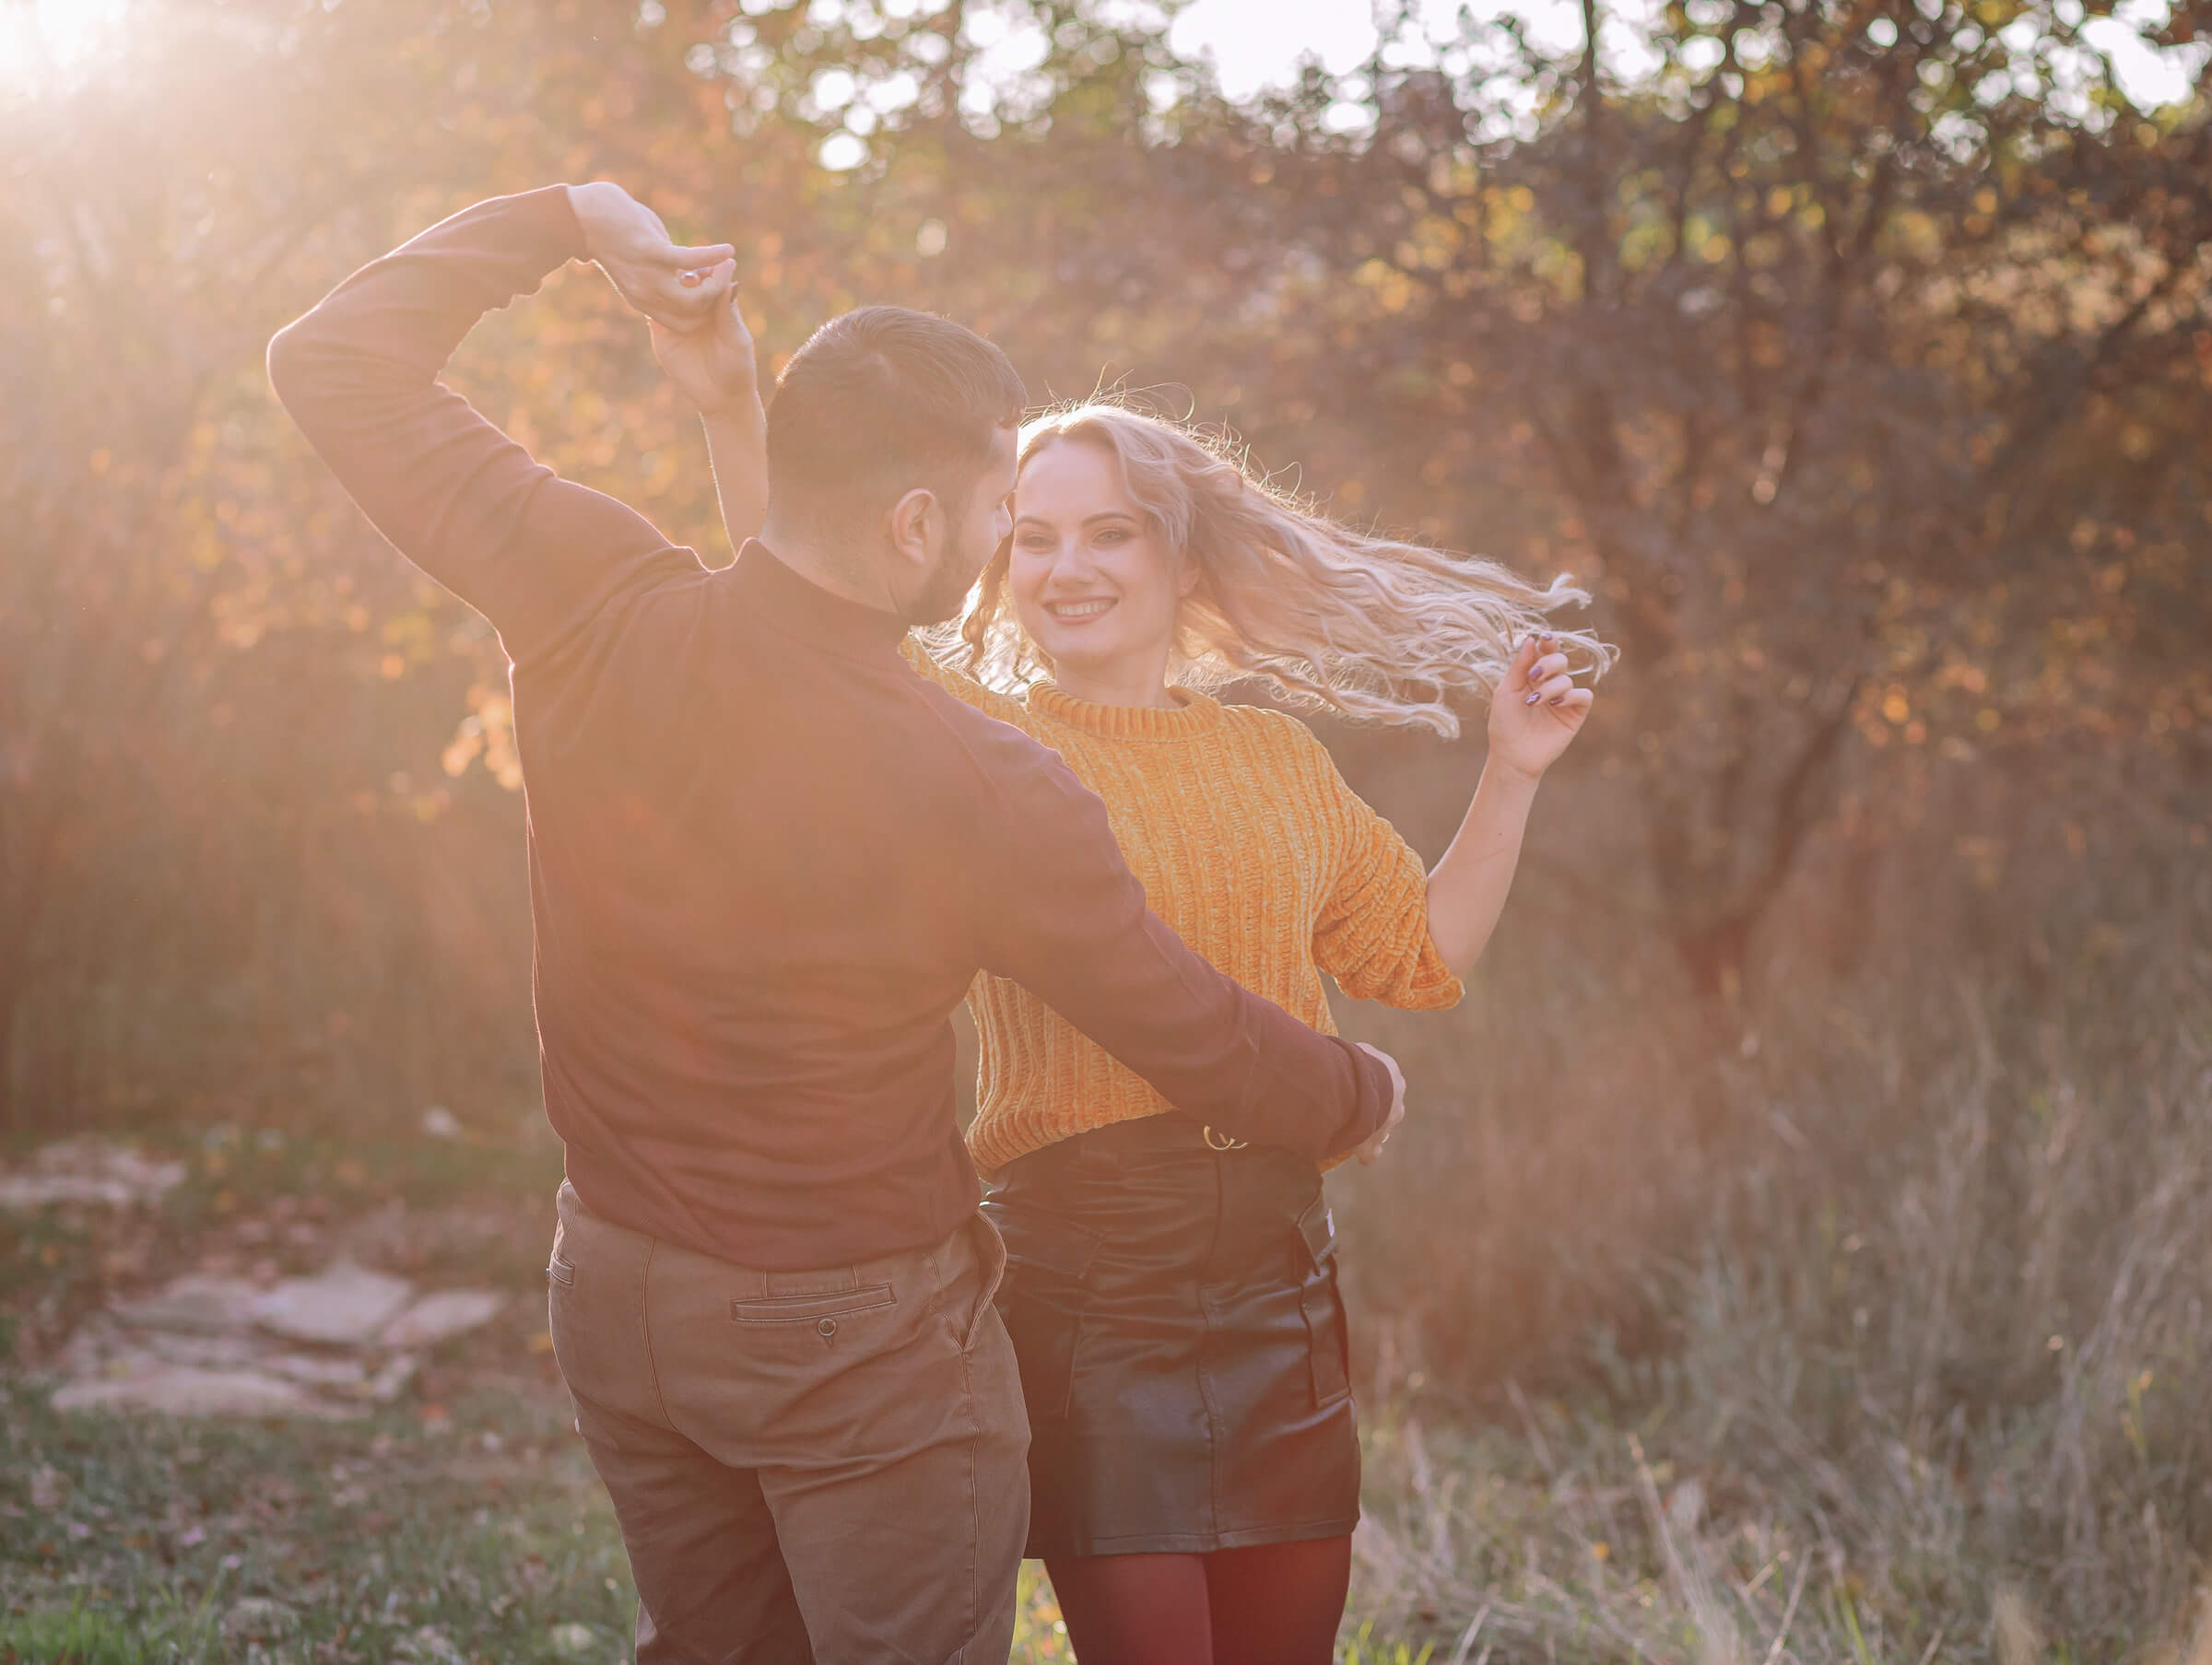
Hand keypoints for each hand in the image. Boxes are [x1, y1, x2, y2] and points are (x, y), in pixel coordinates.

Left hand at [566, 181, 734, 332]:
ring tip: (730, 264)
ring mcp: (648, 274)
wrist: (582, 216)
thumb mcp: (638, 260)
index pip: (681, 323)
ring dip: (718, 280)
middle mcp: (645, 294)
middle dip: (716, 299)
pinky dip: (712, 256)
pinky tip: (728, 249)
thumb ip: (662, 267)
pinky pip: (690, 261)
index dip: (703, 313)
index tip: (716, 294)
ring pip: (695, 296)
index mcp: (641, 299)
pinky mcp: (651, 252)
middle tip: (728, 277)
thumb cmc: (612, 234)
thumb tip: (682, 263)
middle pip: (693, 315)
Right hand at [650, 270, 761, 419]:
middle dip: (682, 274)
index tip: (704, 265)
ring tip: (666, 284)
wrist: (721, 397)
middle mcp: (695, 307)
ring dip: (664, 288)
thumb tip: (729, 281)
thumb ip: (729, 311)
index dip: (705, 270)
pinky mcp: (661, 333)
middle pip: (684, 282)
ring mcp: (676, 319)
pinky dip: (650, 306)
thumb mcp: (736, 338)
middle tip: (683, 274)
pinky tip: (649, 300)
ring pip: (666, 296)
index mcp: (716, 303)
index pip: (708, 278)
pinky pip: (652, 315)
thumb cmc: (737, 366)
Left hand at [1350, 1042, 1404, 1165]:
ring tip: (1340, 1084)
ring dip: (1360, 1078)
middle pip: (1383, 1092)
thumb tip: (1369, 1161)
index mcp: (1398, 1109)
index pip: (1388, 1116)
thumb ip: (1371, 1153)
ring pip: (1372, 1073)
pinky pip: (1358, 1057)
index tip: (1359, 1121)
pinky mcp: (1370, 1050)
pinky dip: (1349, 1062)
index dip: (1374, 1120)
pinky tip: (1335, 1069)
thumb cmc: (1364, 1120)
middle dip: (1369, 1097)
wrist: (1359, 1089)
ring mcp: (1385, 1066)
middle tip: (1348, 1102)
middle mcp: (1398, 1086)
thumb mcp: (1367, 1144)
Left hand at [1487, 631, 1594, 781]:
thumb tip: (1532, 638)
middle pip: (1559, 660)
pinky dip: (1571, 696)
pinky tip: (1555, 704)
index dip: (1548, 642)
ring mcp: (1563, 699)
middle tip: (1534, 675)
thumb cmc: (1505, 724)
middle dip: (1549, 663)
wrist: (1512, 756)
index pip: (1544, 652)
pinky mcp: (1575, 714)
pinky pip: (1583, 696)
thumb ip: (1520, 666)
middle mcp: (1549, 684)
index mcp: (1532, 676)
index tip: (1544, 638)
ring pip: (1567, 679)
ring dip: (1551, 687)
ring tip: (1534, 702)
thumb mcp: (1506, 691)